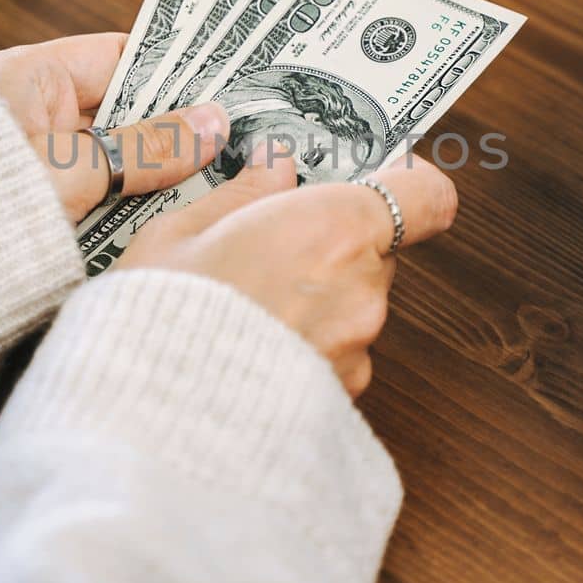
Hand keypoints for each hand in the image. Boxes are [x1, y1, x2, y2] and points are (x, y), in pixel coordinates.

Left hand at [0, 33, 227, 221]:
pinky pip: (96, 197)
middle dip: (175, 127)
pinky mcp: (34, 210)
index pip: (118, 57)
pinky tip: (177, 214)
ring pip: (114, 159)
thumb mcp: (73, 169)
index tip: (226, 82)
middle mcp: (31, 114)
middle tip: (241, 137)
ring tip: (226, 176)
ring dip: (159, 172)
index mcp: (29, 77)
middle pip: (121, 111)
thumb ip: (148, 147)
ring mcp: (33, 164)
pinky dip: (130, 205)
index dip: (172, 69)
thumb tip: (215, 123)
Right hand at [118, 152, 457, 395]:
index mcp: (335, 227)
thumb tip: (273, 167)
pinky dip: (308, 343)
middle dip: (333, 243)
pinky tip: (255, 344)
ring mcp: (358, 346)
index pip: (426, 195)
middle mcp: (362, 287)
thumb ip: (243, 193)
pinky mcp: (344, 392)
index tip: (379, 173)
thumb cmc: (165, 317)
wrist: (156, 415)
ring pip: (355, 303)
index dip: (409, 181)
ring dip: (317, 297)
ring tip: (250, 305)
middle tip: (272, 245)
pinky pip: (339, 351)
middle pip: (377, 250)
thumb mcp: (181, 230)